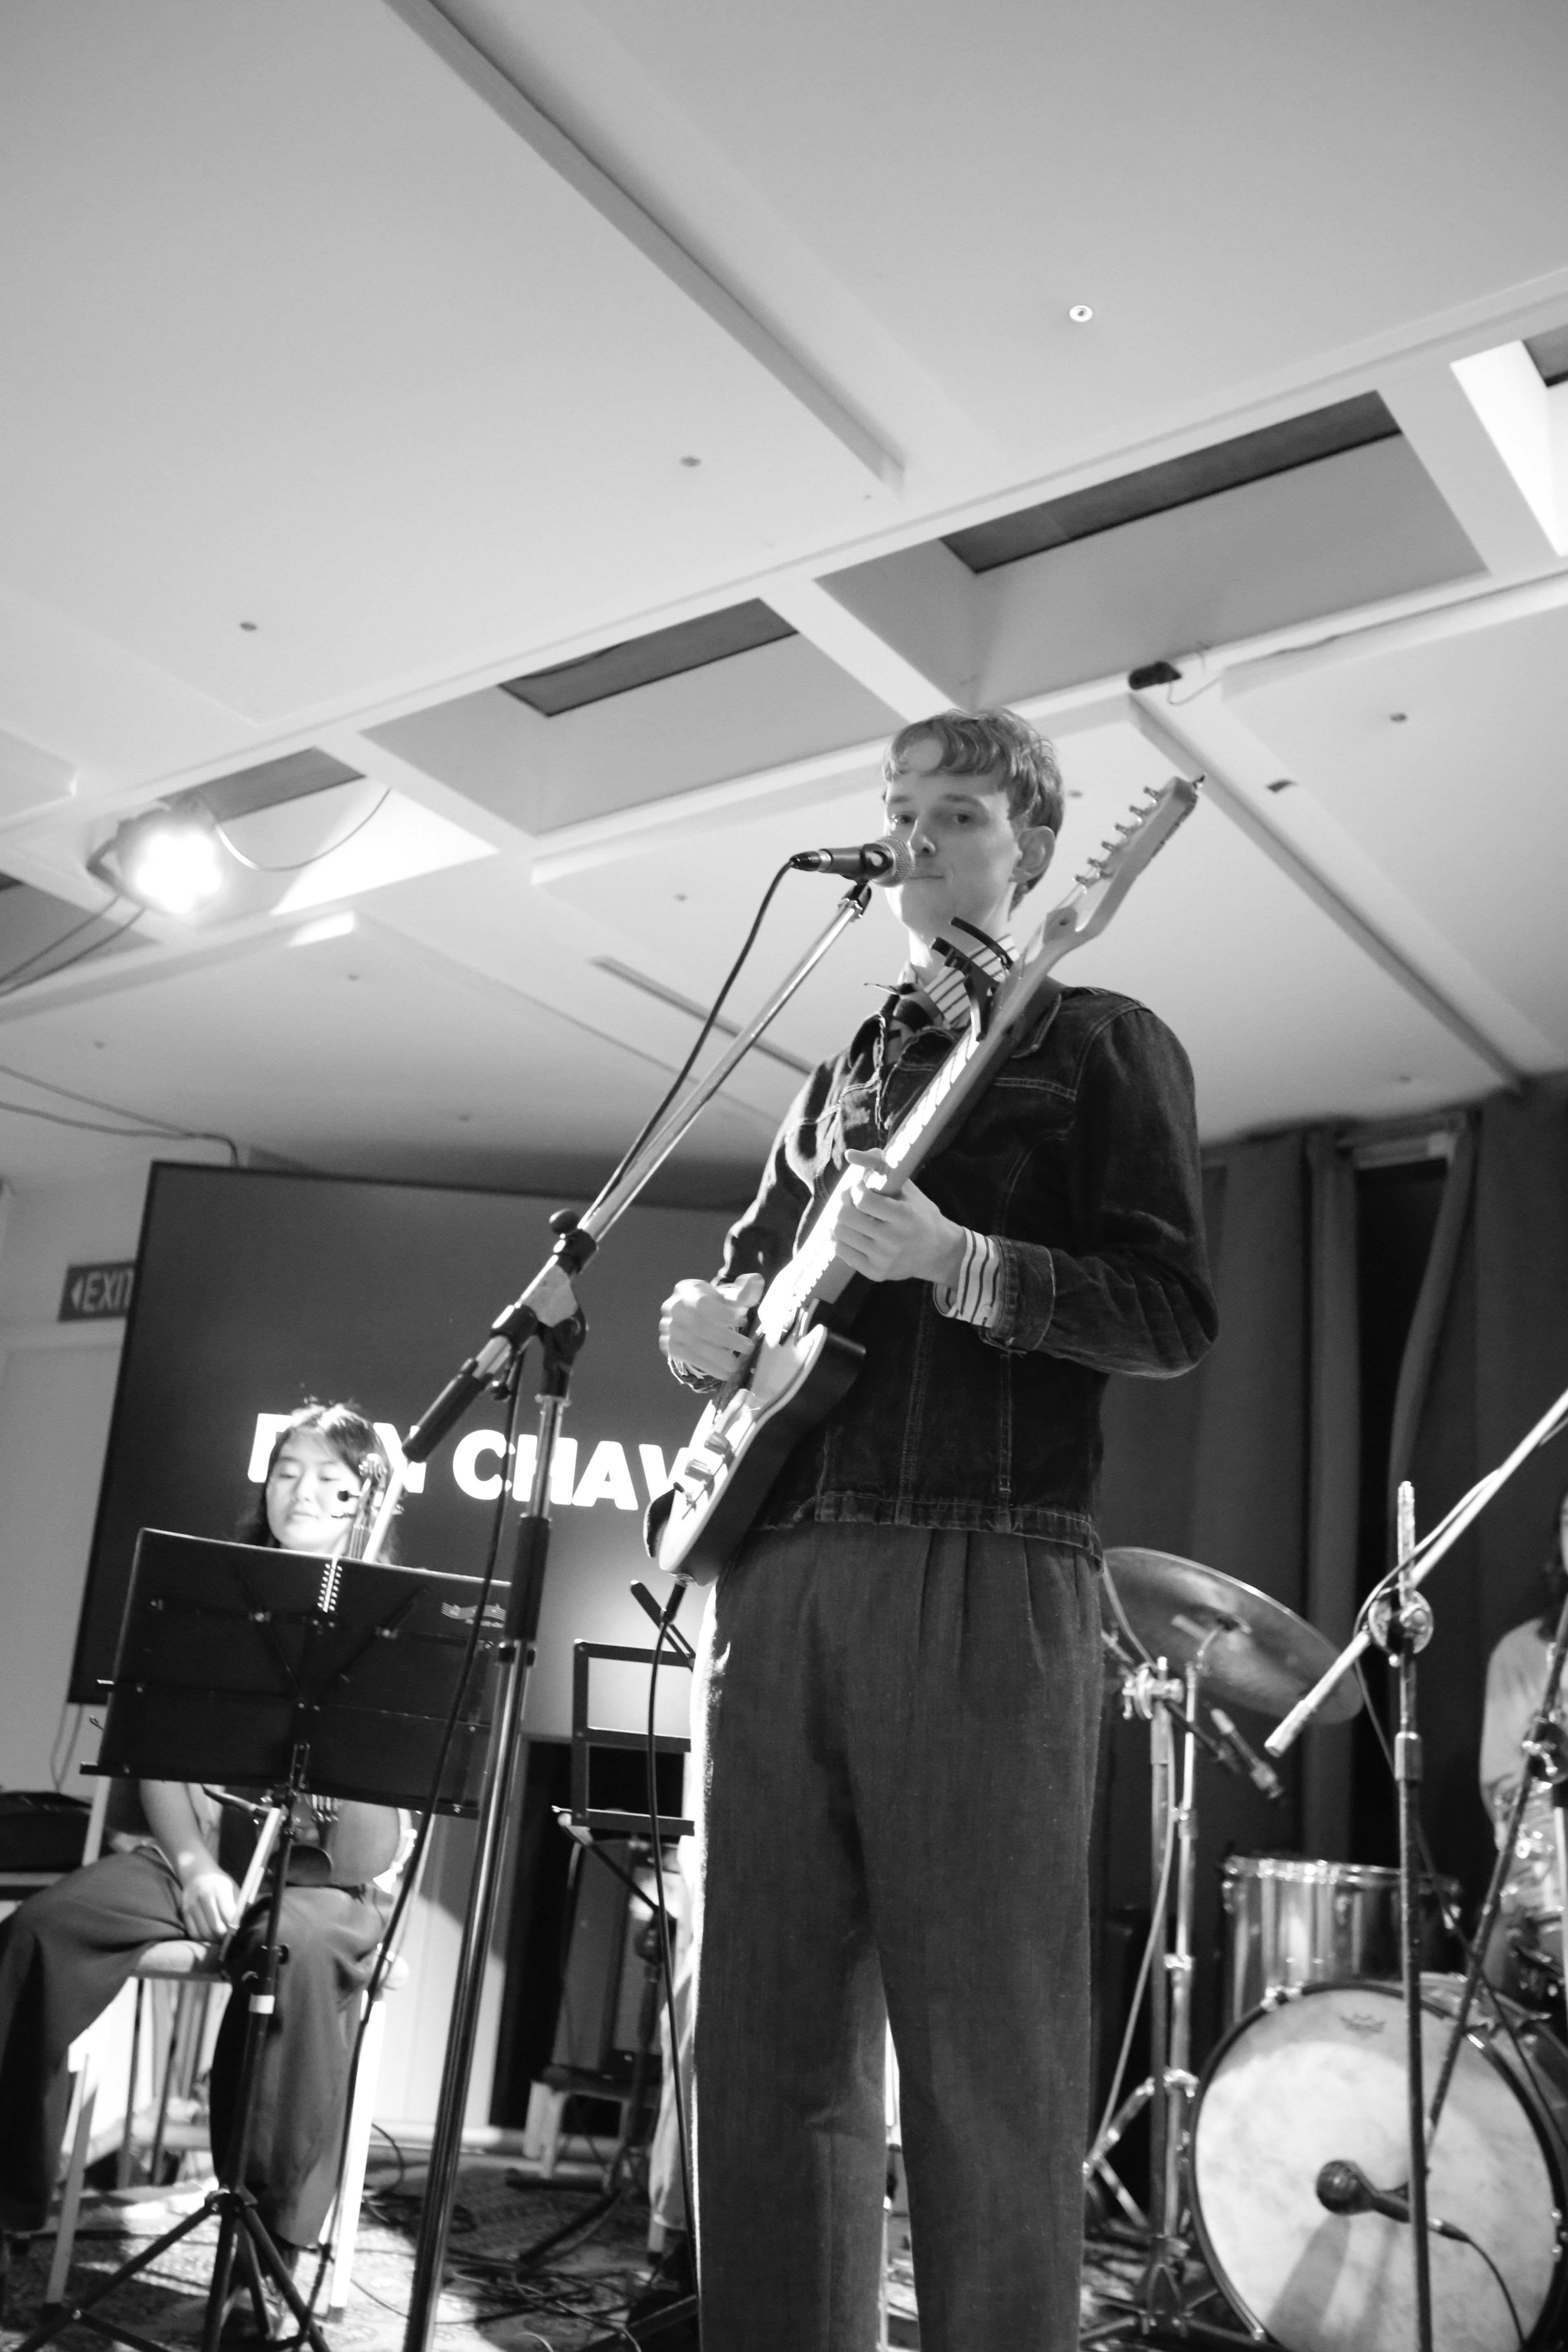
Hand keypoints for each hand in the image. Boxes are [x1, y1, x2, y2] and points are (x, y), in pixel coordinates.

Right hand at [177, 1865, 240, 1941]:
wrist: (197, 1873)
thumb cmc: (219, 1882)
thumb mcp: (231, 1888)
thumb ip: (236, 1905)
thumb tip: (240, 1926)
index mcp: (219, 1890)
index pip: (228, 1915)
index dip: (234, 1927)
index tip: (237, 1931)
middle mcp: (204, 1897)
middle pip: (216, 1927)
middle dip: (224, 1936)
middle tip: (229, 1937)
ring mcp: (192, 1905)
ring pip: (204, 1933)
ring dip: (214, 1939)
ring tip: (219, 1937)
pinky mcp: (184, 1912)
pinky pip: (193, 1933)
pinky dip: (202, 1938)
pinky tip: (208, 1934)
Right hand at [659, 1273, 764, 1381]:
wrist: (691, 1316)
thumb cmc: (713, 1304)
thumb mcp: (726, 1296)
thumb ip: (742, 1292)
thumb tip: (756, 1280)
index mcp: (687, 1290)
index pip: (703, 1303)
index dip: (722, 1314)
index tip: (743, 1322)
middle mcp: (673, 1308)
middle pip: (699, 1326)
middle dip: (726, 1339)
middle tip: (747, 1347)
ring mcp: (669, 1327)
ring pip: (694, 1344)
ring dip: (718, 1357)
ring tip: (737, 1365)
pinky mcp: (669, 1345)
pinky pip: (689, 1357)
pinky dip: (709, 1366)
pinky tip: (725, 1373)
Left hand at [830, 1150, 966, 1287]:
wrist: (938, 1252)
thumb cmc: (919, 1213)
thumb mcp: (907, 1187)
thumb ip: (880, 1165)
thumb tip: (851, 1154)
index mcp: (904, 1217)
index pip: (863, 1200)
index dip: (855, 1190)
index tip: (861, 1187)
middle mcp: (894, 1240)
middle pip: (845, 1217)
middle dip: (842, 1202)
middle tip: (849, 1199)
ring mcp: (884, 1259)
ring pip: (839, 1234)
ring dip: (839, 1220)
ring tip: (851, 1215)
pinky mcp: (875, 1273)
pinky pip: (841, 1252)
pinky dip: (841, 1238)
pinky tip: (852, 1232)